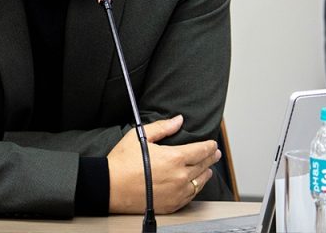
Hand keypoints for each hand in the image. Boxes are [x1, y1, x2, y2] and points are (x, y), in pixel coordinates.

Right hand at [107, 115, 221, 213]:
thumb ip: (162, 127)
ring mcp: (177, 192)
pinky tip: (195, 185)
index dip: (209, 146)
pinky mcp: (171, 204)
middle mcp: (180, 176)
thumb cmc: (122, 162)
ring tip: (208, 169)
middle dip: (211, 158)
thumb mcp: (140, 137)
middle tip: (215, 154)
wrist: (110, 187)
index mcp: (174, 158)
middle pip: (203, 165)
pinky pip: (190, 196)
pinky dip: (196, 189)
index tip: (212, 144)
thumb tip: (178, 120)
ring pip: (200, 182)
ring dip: (206, 174)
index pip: (200, 151)